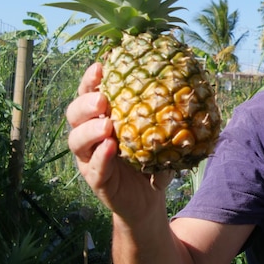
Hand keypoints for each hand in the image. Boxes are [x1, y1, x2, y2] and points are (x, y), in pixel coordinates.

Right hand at [66, 62, 172, 222]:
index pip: (89, 94)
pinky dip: (100, 157)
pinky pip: (93, 168)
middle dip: (85, 103)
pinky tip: (110, 148)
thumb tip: (189, 83)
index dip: (90, 79)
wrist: (150, 197)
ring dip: (89, 130)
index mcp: (102, 116)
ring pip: (76, 141)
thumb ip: (163, 111)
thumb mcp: (157, 132)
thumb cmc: (151, 157)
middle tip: (103, 99)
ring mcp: (89, 158)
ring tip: (107, 125)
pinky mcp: (96, 180)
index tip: (101, 66)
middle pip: (75, 114)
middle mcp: (90, 135)